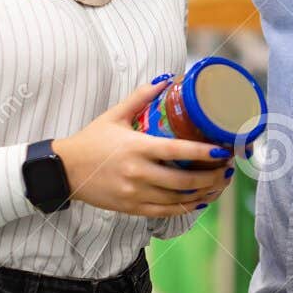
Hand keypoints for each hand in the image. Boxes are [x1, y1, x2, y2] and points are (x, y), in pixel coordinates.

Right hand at [54, 81, 232, 217]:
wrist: (64, 170)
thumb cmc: (91, 141)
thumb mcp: (114, 115)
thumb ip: (140, 97)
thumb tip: (165, 79)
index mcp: (136, 147)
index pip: (176, 152)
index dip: (203, 154)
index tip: (223, 152)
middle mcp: (137, 173)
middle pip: (183, 181)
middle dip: (211, 177)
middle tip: (228, 169)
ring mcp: (135, 193)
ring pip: (178, 200)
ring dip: (204, 193)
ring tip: (219, 184)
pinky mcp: (131, 208)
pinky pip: (165, 212)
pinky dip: (186, 208)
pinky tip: (200, 200)